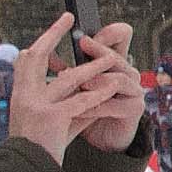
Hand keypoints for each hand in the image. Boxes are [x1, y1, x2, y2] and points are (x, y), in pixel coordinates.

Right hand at [2, 21, 141, 158]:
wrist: (26, 170)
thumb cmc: (41, 145)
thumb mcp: (51, 117)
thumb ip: (66, 100)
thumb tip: (86, 84)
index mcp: (21, 93)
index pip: (27, 59)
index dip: (43, 40)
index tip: (58, 25)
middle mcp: (24, 95)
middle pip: (36, 56)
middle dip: (53, 34)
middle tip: (69, 17)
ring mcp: (36, 105)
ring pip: (68, 78)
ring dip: (92, 66)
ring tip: (110, 57)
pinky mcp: (51, 118)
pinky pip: (80, 101)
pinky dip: (98, 93)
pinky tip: (113, 86)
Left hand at [76, 22, 141, 147]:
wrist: (101, 138)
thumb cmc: (87, 109)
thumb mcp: (74, 87)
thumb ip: (64, 70)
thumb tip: (37, 53)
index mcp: (114, 62)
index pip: (121, 36)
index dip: (108, 32)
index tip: (84, 33)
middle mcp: (128, 72)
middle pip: (117, 55)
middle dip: (98, 49)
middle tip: (82, 42)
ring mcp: (134, 90)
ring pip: (118, 78)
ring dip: (96, 80)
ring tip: (79, 83)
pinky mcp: (134, 109)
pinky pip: (114, 104)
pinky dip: (95, 107)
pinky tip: (80, 110)